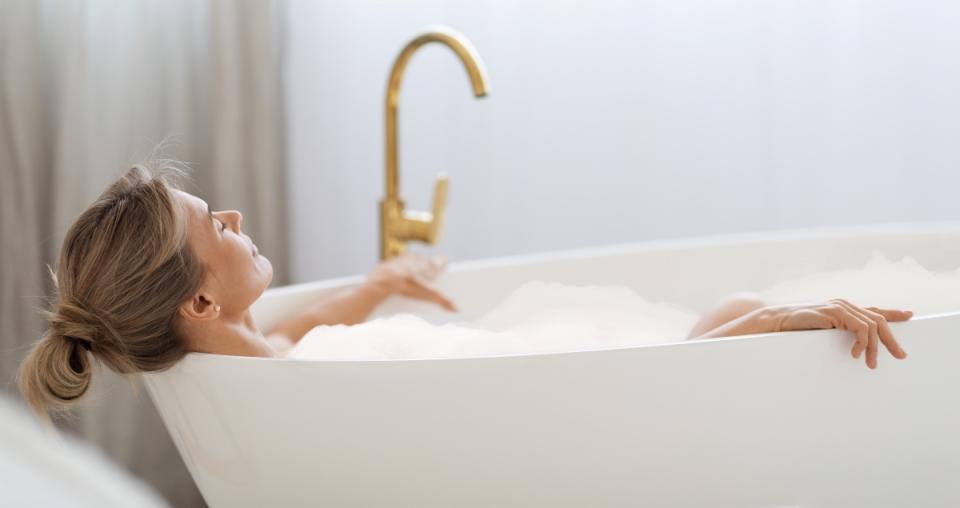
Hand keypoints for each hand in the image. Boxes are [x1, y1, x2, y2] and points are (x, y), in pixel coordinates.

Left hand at [366, 253, 456, 311]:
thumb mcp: (429, 295)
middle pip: (427, 262)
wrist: (385, 281)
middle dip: (428, 270)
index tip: (445, 272)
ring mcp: (404, 258)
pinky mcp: (391, 262)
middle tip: (428, 282)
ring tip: (413, 284)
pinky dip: (399, 272)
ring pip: (412, 263)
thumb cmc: (409, 286)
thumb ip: (443, 301)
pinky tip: (399, 283)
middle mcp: (418, 257)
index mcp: (429, 263)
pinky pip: (398, 266)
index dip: (444, 266)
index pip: (442, 261)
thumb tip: (457, 309)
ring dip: (414, 270)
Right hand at [767, 298, 911, 368]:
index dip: (893, 312)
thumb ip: (836, 332)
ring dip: (875, 347)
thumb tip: (851, 346)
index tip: (909, 315)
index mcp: (842, 308)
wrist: (775, 321)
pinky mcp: (835, 312)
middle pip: (878, 318)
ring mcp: (841, 306)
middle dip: (891, 338)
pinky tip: (855, 354)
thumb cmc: (794, 328)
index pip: (873, 310)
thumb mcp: (821, 330)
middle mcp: (845, 305)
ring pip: (872, 325)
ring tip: (870, 363)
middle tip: (900, 355)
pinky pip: (860, 327)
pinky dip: (862, 342)